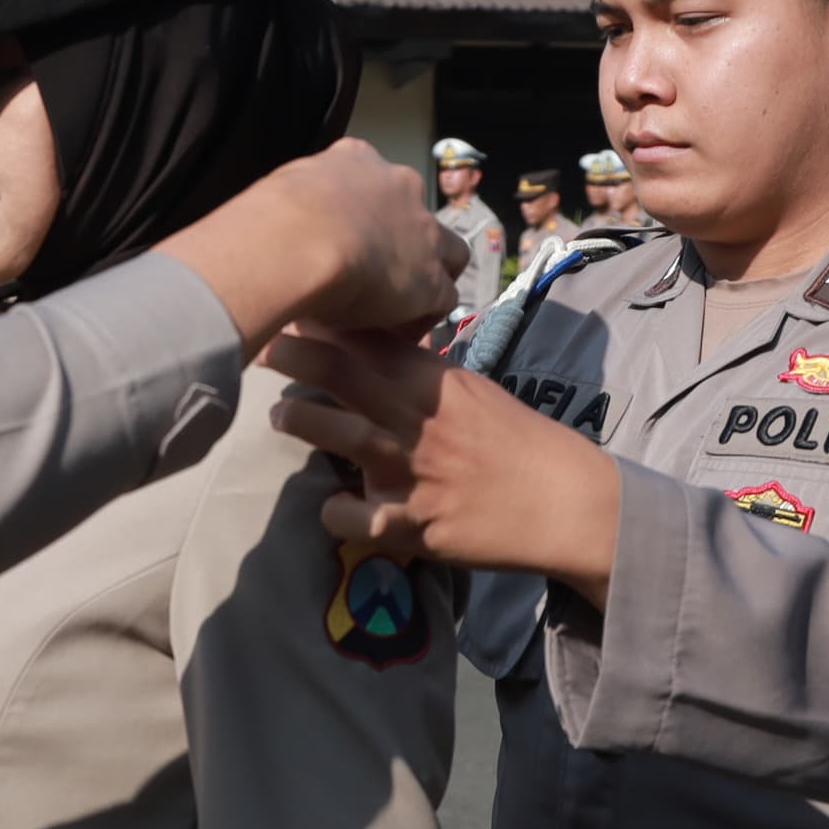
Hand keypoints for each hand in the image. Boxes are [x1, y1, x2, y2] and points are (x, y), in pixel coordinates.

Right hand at [165, 142, 457, 351]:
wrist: (297, 240)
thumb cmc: (272, 215)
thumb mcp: (280, 192)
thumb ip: (289, 203)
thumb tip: (260, 227)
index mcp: (356, 160)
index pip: (374, 181)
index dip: (366, 214)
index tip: (350, 239)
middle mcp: (398, 185)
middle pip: (417, 214)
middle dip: (404, 242)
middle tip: (375, 276)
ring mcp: (423, 231)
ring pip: (447, 255)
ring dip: (424, 278)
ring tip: (393, 310)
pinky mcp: (432, 278)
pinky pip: (442, 300)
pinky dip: (421, 317)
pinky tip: (394, 334)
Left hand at [267, 327, 617, 590]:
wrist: (565, 502)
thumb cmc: (517, 442)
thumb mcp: (472, 393)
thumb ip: (422, 372)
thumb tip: (374, 343)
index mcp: (435, 381)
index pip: (370, 336)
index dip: (324, 320)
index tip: (291, 307)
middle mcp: (417, 418)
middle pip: (339, 373)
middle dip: (292, 354)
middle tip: (262, 347)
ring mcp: (413, 469)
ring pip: (334, 436)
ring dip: (297, 422)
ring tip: (282, 418)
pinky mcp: (414, 521)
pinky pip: (354, 517)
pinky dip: (335, 513)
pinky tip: (333, 508)